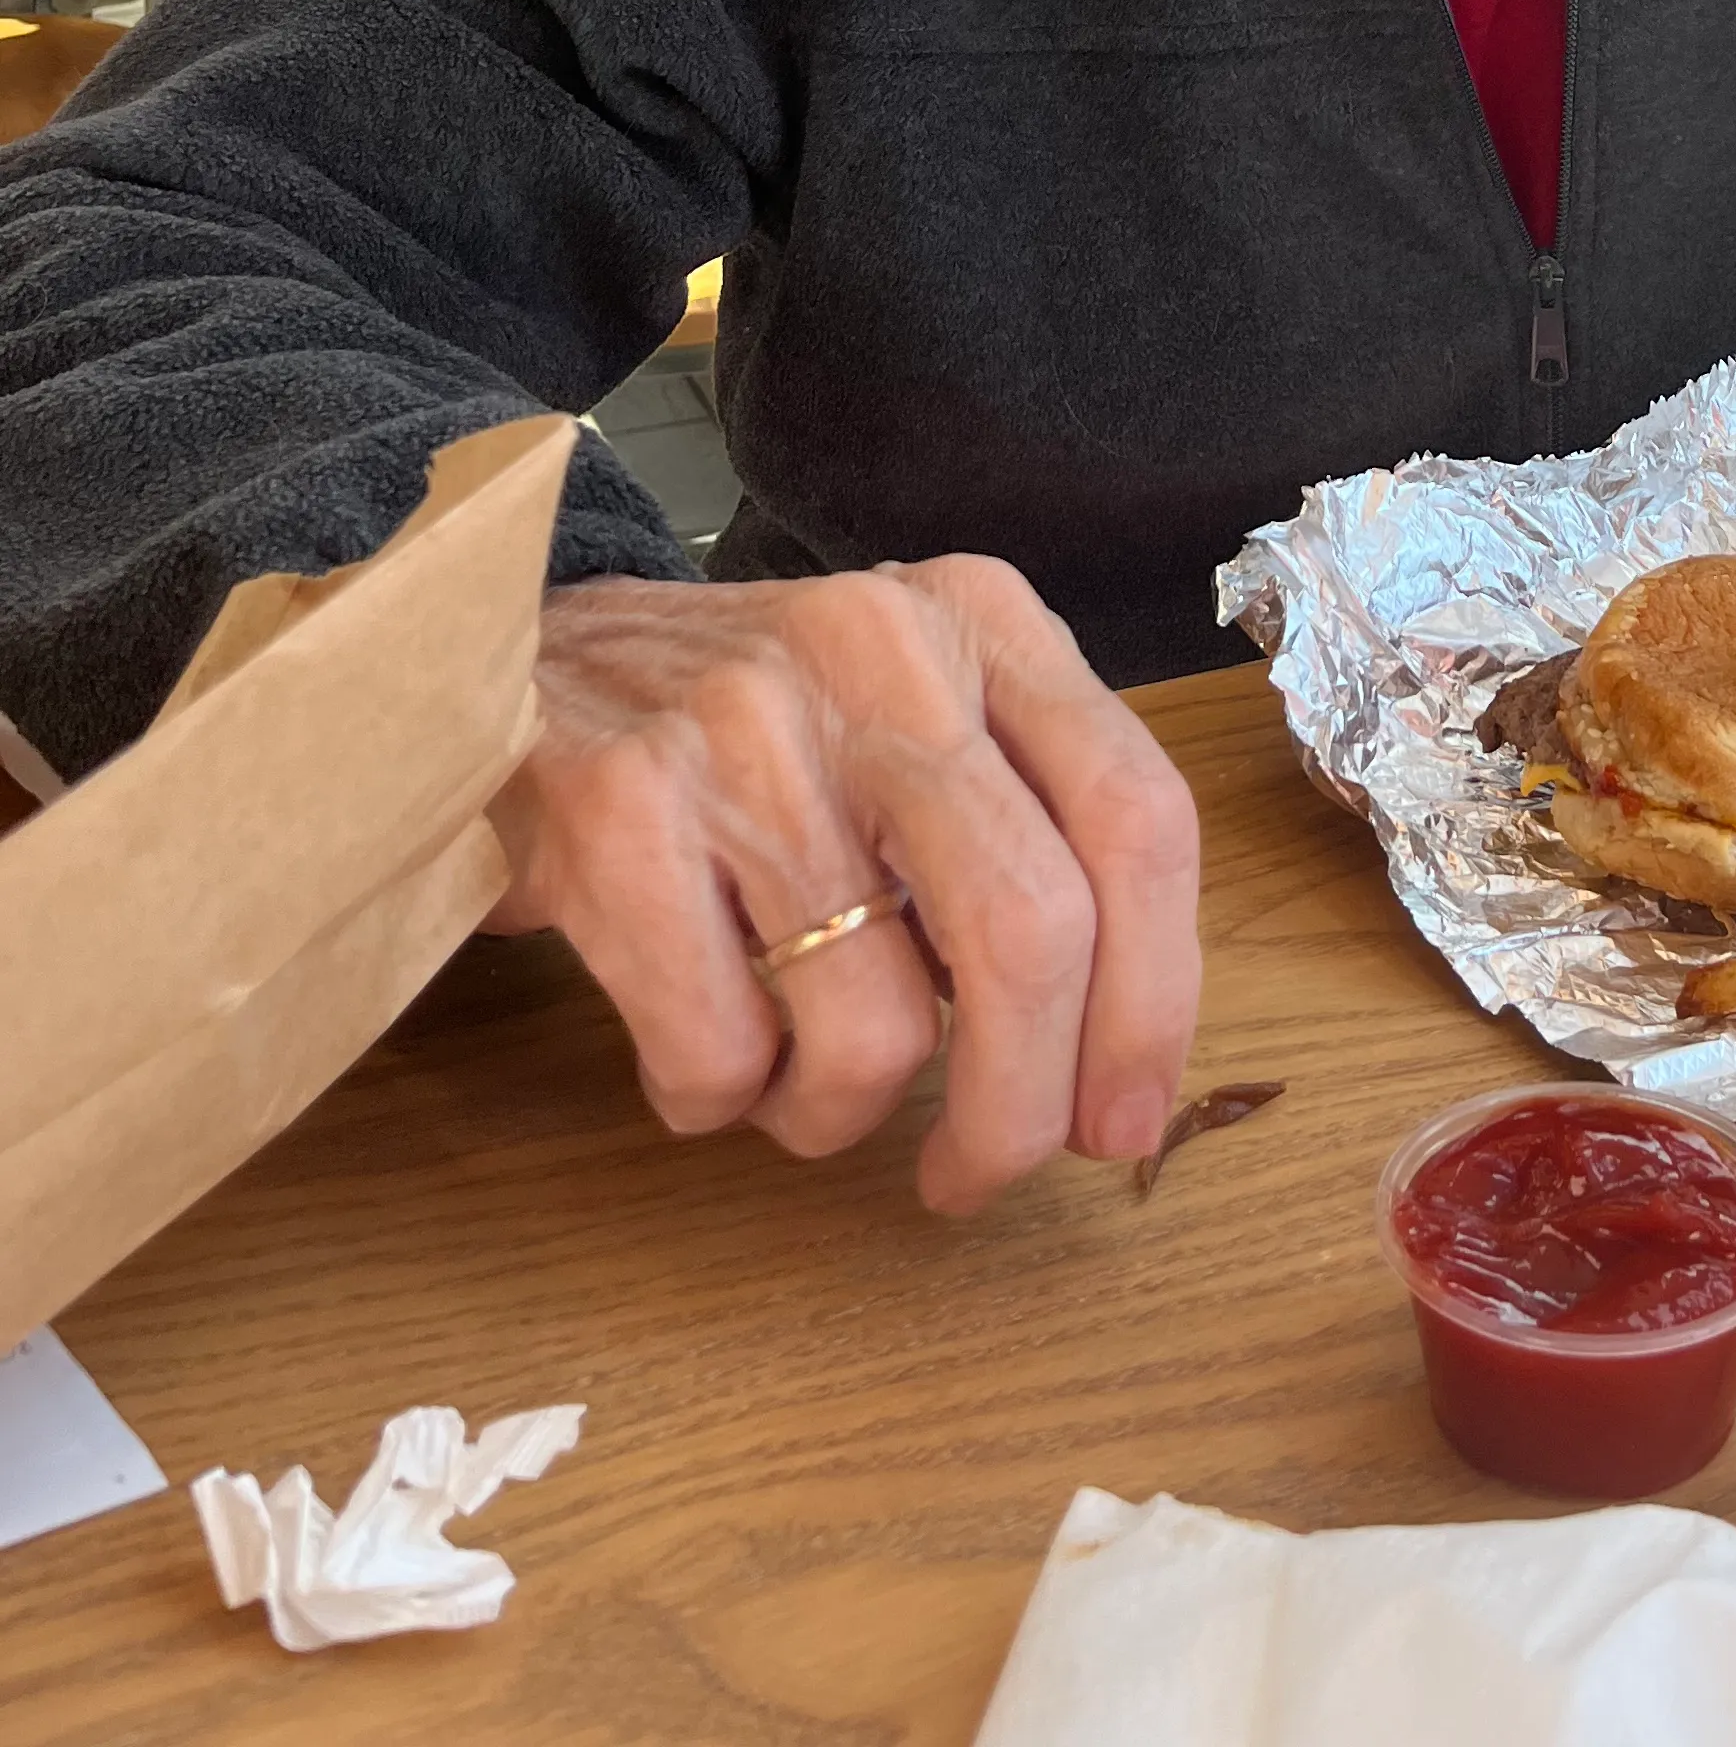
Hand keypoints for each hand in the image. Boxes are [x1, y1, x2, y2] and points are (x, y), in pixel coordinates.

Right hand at [485, 558, 1202, 1209]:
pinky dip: (715, 1096)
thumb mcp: (916, 714)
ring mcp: (743, 726)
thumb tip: (1112, 1065)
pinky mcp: (618, 807)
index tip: (1124, 1123)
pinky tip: (692, 1036)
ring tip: (785, 1065)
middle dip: (1019, 1110)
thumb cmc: (755, 732)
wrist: (522, 665)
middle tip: (973, 1175)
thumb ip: (1028, 834)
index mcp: (980, 620)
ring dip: (834, 1111)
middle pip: (1031, 932)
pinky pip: (720, 1053)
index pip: (1138, 818)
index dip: (1153, 1000)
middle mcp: (879, 654)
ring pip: (876, 1028)